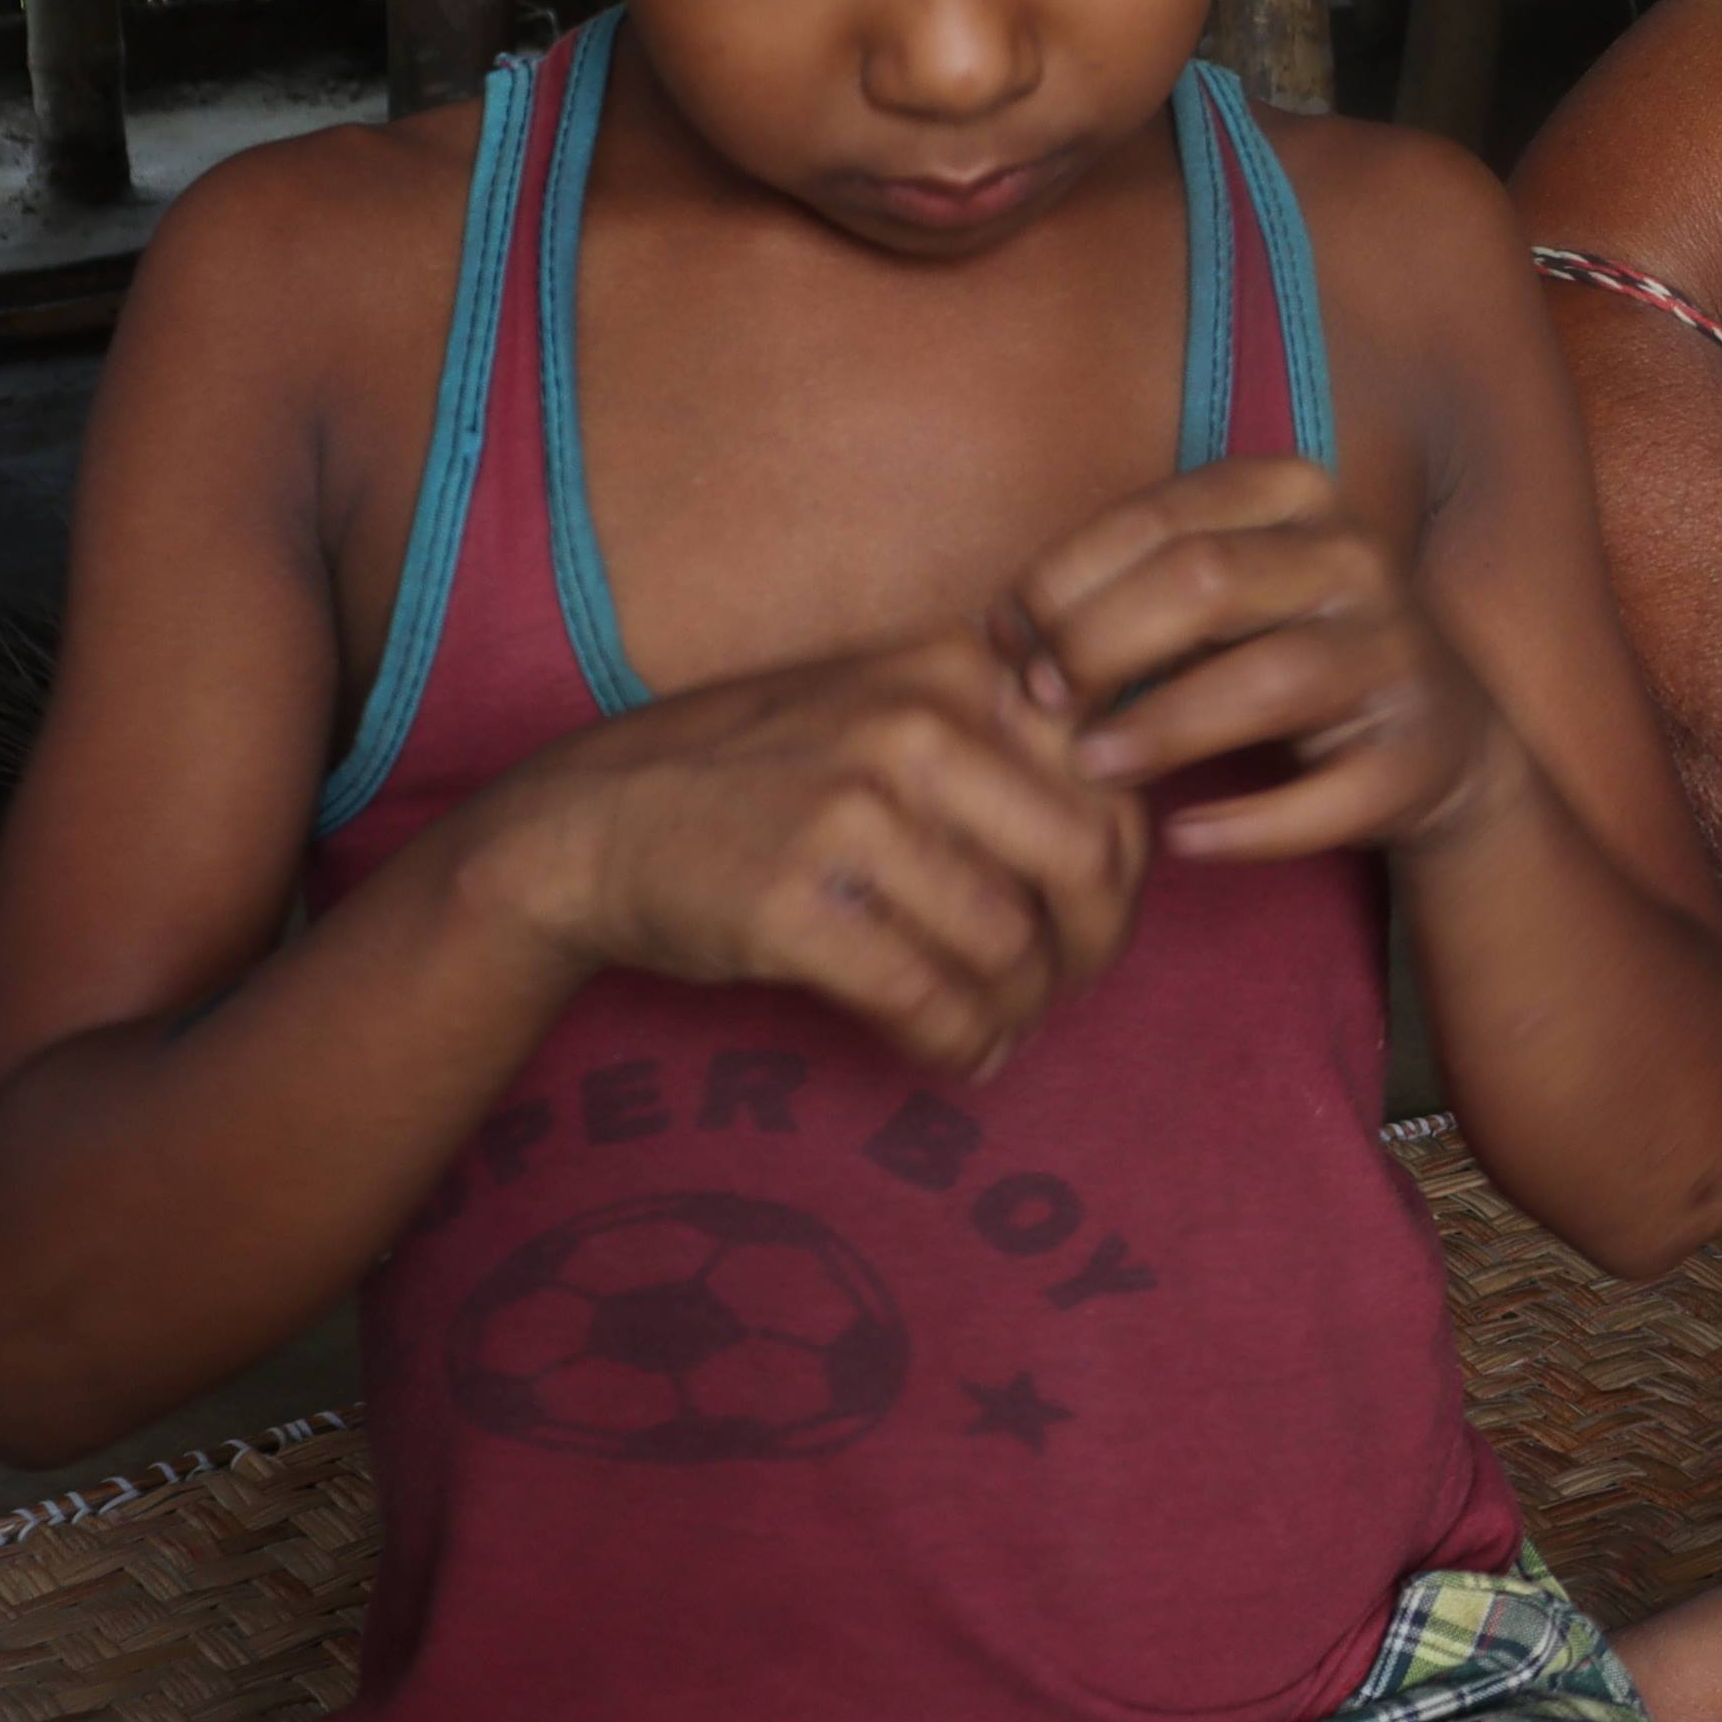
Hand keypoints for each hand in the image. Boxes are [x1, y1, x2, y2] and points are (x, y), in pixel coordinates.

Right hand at [477, 633, 1148, 1080]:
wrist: (589, 819)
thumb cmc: (764, 772)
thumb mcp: (892, 706)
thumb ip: (1006, 750)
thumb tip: (1132, 848)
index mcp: (961, 666)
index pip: (1111, 776)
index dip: (1125, 869)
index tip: (1096, 916)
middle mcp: (917, 723)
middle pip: (1087, 859)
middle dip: (1096, 945)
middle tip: (1068, 987)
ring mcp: (852, 809)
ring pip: (1009, 940)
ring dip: (1020, 1007)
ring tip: (1003, 1025)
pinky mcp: (795, 901)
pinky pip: (925, 997)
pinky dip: (959, 1043)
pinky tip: (958, 1054)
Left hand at [1006, 454, 1506, 864]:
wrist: (1433, 728)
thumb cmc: (1281, 645)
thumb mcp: (1220, 587)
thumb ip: (1125, 587)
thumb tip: (1000, 630)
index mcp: (1296, 499)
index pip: (1161, 515)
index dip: (1066, 578)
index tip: (1005, 640)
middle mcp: (1355, 560)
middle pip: (1209, 580)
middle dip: (1103, 643)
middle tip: (1039, 703)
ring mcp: (1396, 655)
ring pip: (1272, 679)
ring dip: (1165, 727)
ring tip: (1090, 767)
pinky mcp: (1416, 752)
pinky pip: (1330, 795)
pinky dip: (1251, 825)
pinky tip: (1185, 838)